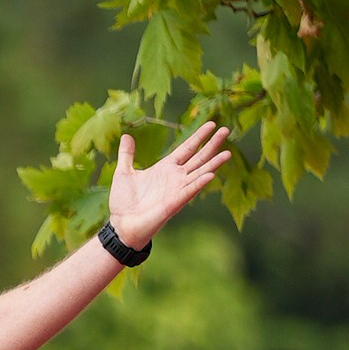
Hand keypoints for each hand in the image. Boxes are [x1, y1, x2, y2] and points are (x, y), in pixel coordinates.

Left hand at [106, 119, 230, 252]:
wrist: (121, 225)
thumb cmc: (123, 202)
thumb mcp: (124, 172)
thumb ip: (127, 155)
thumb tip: (127, 136)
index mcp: (165, 168)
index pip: (187, 148)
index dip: (199, 136)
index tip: (212, 124)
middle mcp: (175, 177)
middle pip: (199, 157)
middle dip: (212, 144)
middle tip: (226, 129)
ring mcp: (177, 190)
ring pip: (200, 173)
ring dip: (214, 164)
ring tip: (228, 153)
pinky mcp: (174, 203)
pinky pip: (189, 191)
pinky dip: (199, 183)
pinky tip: (211, 175)